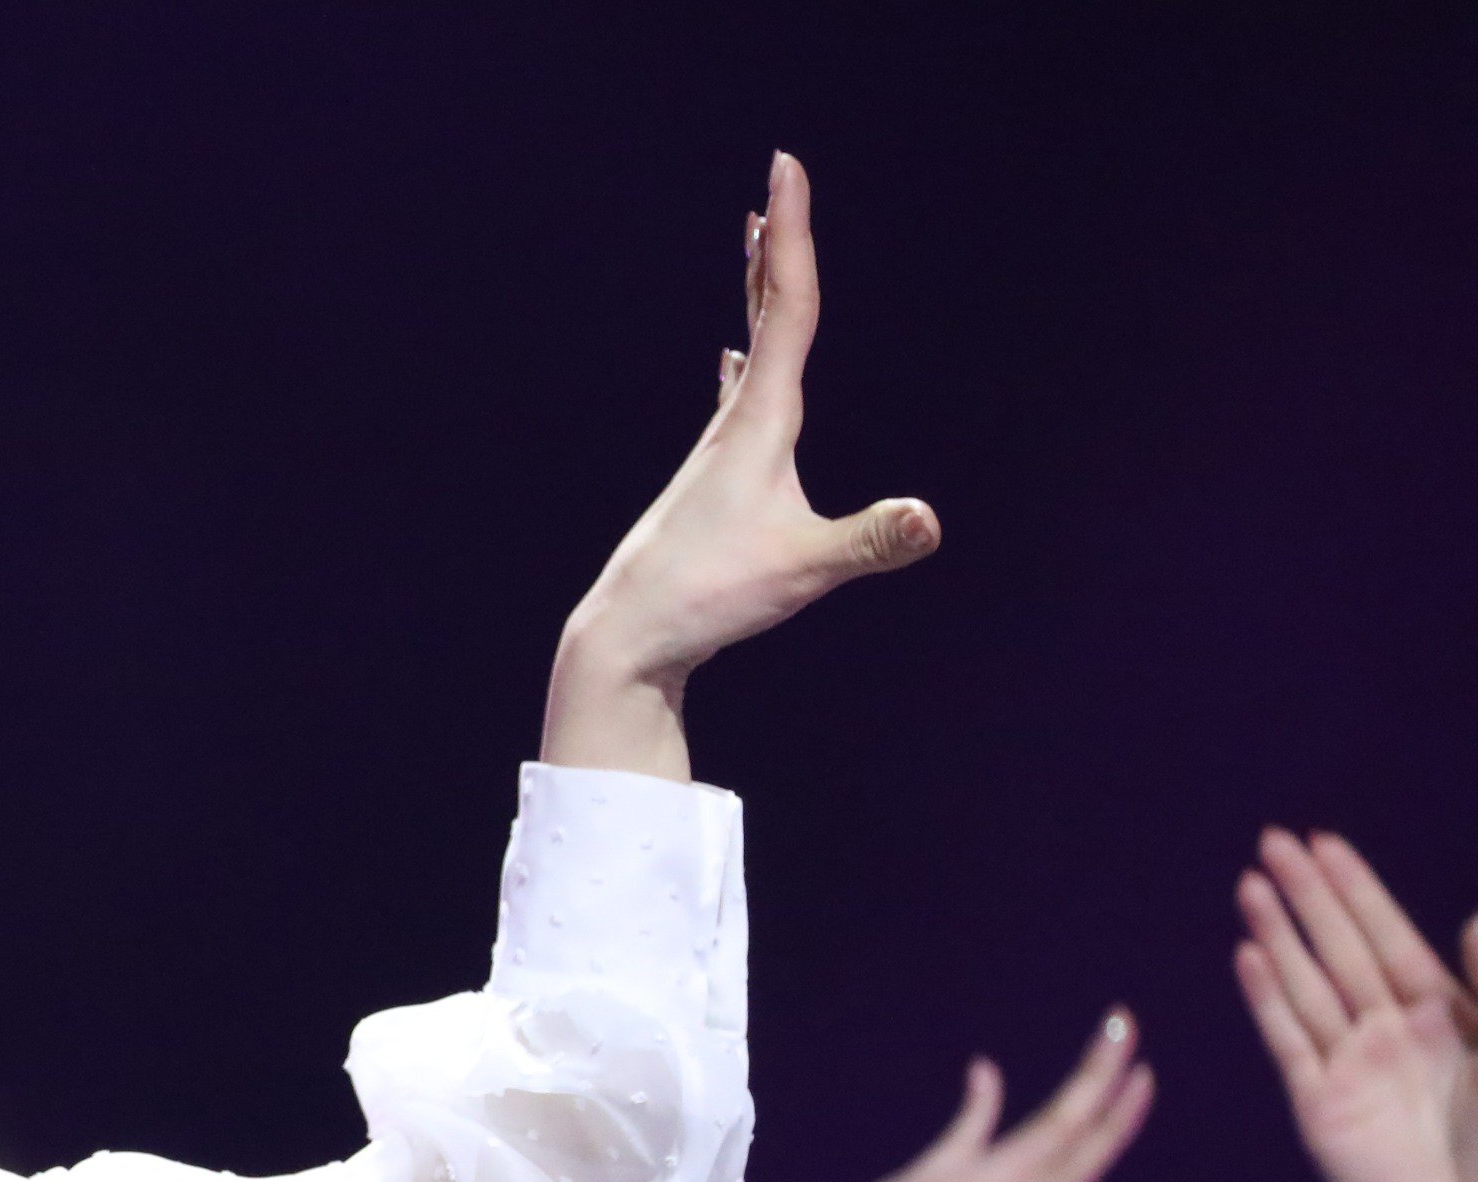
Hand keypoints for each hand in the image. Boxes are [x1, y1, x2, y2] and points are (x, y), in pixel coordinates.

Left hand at [542, 153, 943, 781]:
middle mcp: (733, 424)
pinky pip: (735, 400)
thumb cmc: (706, 597)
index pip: (786, 307)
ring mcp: (717, 453)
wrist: (627, 638)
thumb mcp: (801, 570)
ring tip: (760, 246)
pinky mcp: (710, 483)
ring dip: (760, 292)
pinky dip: (744, 365)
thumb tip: (929, 522)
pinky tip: (732, 361)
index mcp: (760, 423)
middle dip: (775, 246)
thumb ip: (869, 541)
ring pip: (748, 351)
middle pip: (764, 313)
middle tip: (777, 181)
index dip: (792, 235)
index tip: (784, 168)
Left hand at [768, 1014, 1154, 1181]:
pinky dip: (976, 1106)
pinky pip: (956, 1137)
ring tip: (1096, 1044)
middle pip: (1049, 1134)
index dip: (1110, 1129)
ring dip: (1060, 1089)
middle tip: (1127, 1027)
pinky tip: (984, 1068)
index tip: (1143, 1081)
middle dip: (1093, 1083)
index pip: (1066, 1174)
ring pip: (1017, 1129)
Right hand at [1232, 828, 1477, 1181]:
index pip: (1389, 936)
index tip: (1324, 843)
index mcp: (1447, 1014)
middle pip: (1339, 949)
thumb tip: (1469, 915)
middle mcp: (1393, 1032)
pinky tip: (1248, 957)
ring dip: (1278, 934)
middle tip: (1271, 841)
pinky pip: (1289, 1041)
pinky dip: (1267, 998)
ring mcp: (1353, 1067)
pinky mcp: (1322, 1107)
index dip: (1356, 890)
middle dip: (1307, 895)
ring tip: (1249, 884)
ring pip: (1306, 984)